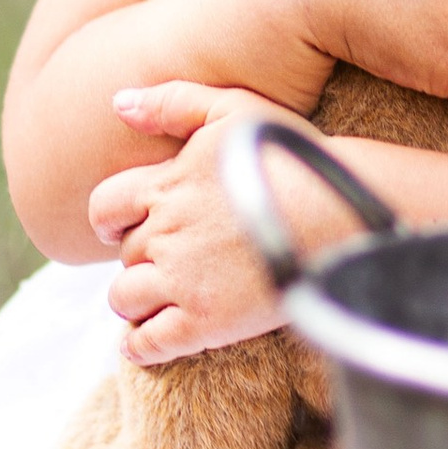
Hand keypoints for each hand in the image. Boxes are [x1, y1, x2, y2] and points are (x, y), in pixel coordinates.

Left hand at [91, 88, 294, 363]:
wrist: (342, 211)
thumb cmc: (295, 157)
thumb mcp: (235, 109)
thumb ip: (173, 101)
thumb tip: (116, 102)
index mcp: (166, 185)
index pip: (105, 207)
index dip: (111, 221)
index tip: (123, 228)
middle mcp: (165, 234)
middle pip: (124, 256)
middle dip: (139, 260)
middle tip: (164, 264)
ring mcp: (181, 280)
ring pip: (125, 299)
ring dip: (134, 301)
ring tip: (155, 303)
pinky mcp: (204, 322)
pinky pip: (148, 342)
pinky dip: (138, 346)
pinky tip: (144, 344)